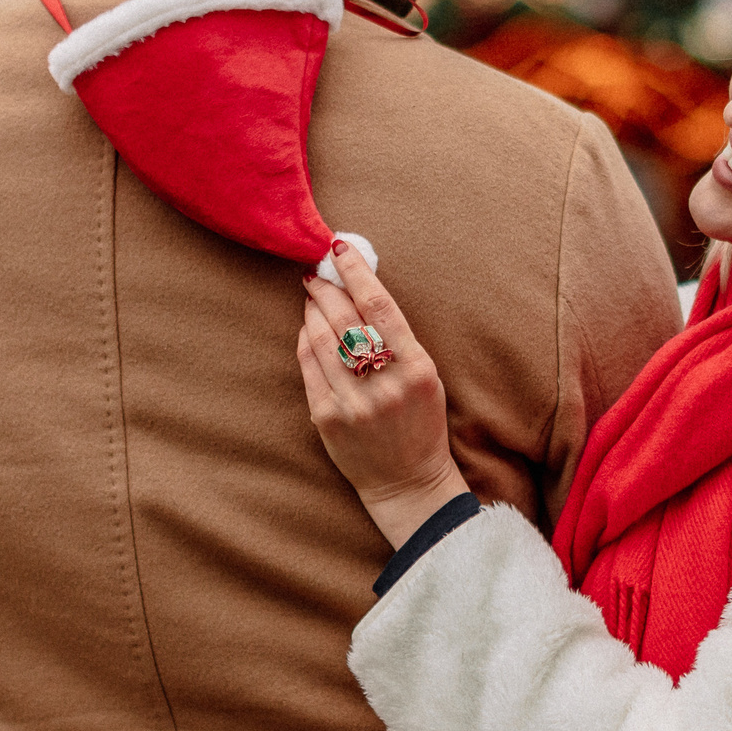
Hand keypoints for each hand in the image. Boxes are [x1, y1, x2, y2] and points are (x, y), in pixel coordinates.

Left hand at [298, 240, 466, 549]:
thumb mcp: (426, 376)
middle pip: (344, 318)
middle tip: (316, 268)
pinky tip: (308, 328)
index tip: (339, 248)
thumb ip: (398, 337)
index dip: (355, 272)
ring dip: (313, 309)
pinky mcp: (327, 418)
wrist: (408, 482)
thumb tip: (361, 292)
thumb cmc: (421, 422)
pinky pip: (309, 366)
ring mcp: (352, 402)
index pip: (379, 306)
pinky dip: (306, 341)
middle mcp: (383, 383)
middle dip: (326, 286)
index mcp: (415, 367)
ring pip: (320, 339)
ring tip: (311, 294)